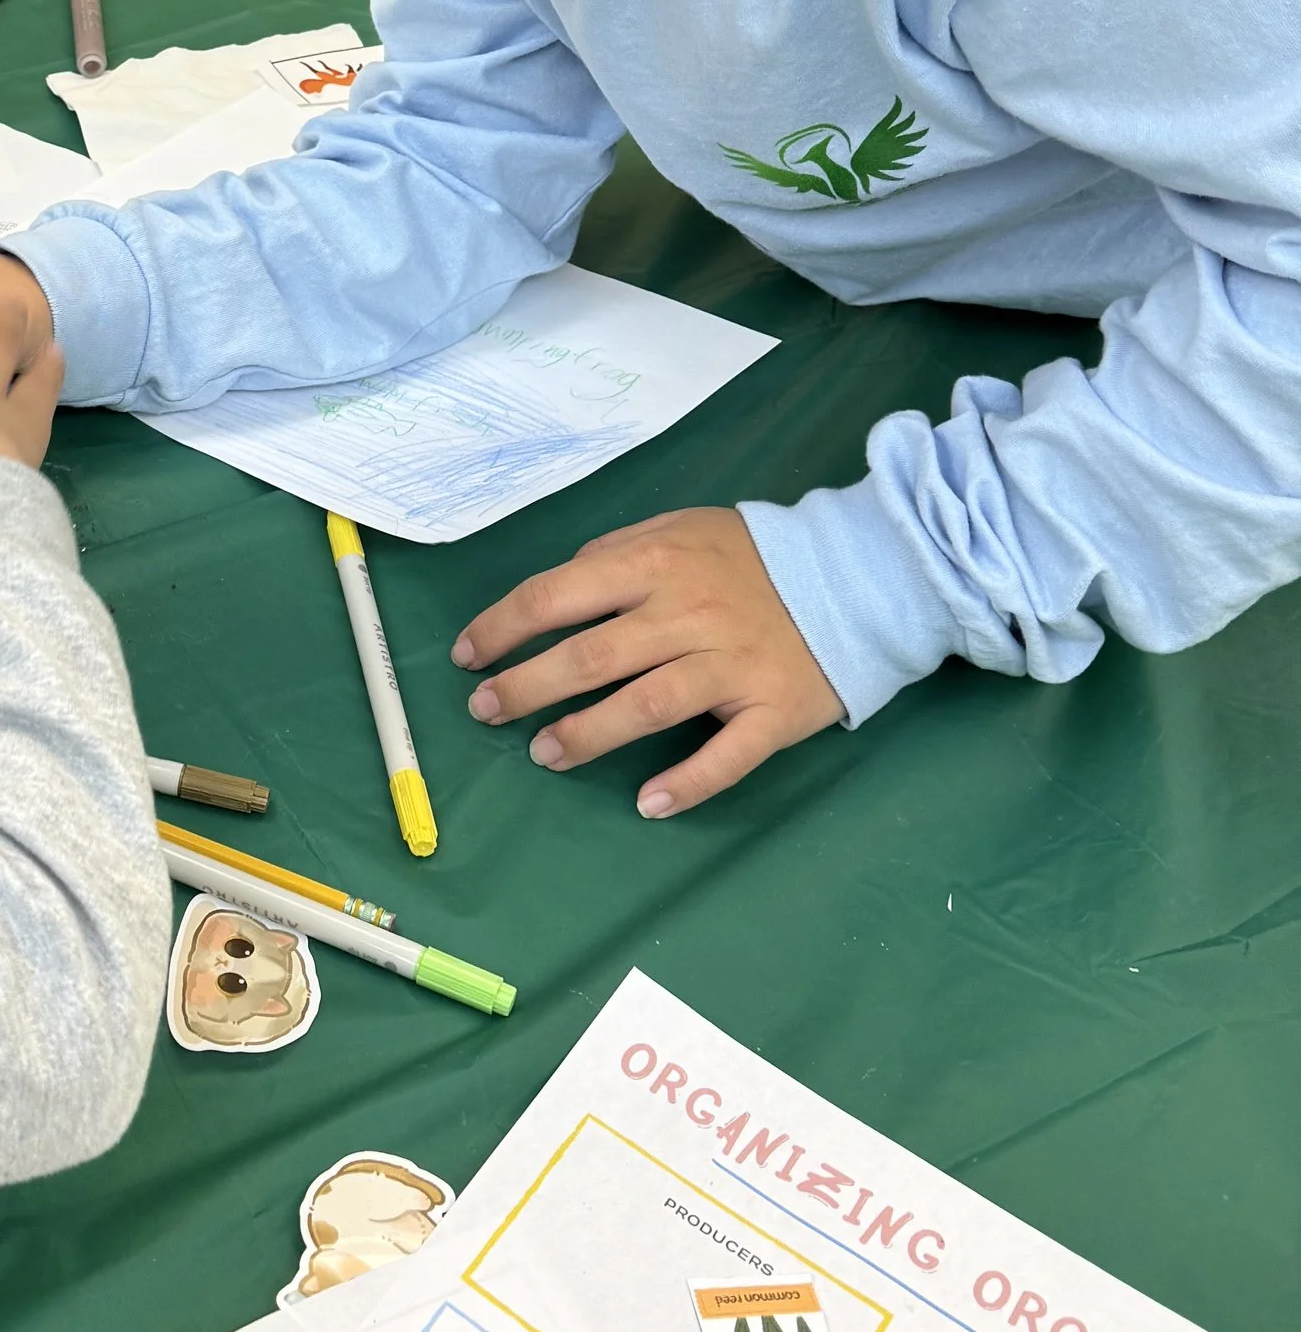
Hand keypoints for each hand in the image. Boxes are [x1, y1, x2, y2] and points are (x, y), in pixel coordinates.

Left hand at [453, 506, 843, 815]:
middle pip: (592, 657)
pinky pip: (728, 755)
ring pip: (647, 706)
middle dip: (527, 687)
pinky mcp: (774, 711)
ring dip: (588, 735)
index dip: (503, 628)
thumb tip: (558, 589)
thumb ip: (617, 552)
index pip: (558, 596)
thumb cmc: (755, 557)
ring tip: (544, 754)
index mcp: (656, 563)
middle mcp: (688, 614)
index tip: (468, 657)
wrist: (863, 575)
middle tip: (487, 711)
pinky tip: (649, 804)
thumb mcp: (681, 527)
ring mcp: (732, 666)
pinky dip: (688, 782)